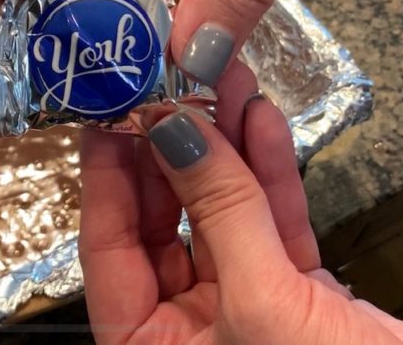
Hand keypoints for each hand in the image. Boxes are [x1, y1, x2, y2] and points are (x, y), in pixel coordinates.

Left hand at [77, 63, 402, 343]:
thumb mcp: (260, 301)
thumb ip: (219, 212)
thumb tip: (172, 131)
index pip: (108, 247)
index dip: (107, 176)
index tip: (110, 111)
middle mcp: (184, 328)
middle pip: (164, 222)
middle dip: (176, 149)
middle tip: (174, 84)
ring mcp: (241, 307)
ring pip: (222, 214)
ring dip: (227, 150)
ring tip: (223, 82)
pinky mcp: (295, 295)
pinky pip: (272, 224)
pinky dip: (271, 174)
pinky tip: (262, 120)